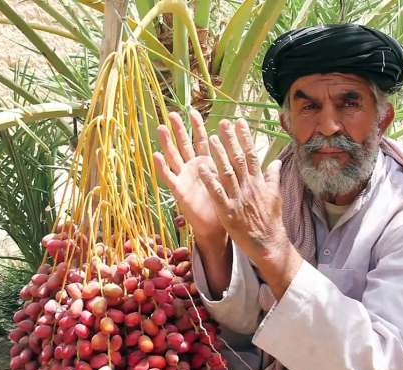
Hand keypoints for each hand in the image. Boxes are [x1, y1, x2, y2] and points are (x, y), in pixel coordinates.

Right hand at [153, 110, 224, 239]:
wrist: (217, 226)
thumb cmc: (224, 203)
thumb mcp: (233, 179)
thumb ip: (237, 163)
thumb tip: (246, 147)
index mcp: (207, 163)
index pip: (202, 140)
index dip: (198, 126)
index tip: (194, 110)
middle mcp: (193, 167)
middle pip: (184, 144)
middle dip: (179, 128)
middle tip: (172, 113)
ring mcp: (184, 177)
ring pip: (174, 156)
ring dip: (167, 142)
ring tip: (161, 127)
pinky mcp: (179, 190)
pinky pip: (169, 177)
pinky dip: (162, 166)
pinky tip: (156, 155)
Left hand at [199, 118, 289, 265]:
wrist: (269, 244)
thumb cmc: (271, 221)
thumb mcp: (276, 196)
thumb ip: (273, 177)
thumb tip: (277, 161)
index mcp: (258, 182)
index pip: (251, 155)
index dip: (245, 137)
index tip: (239, 122)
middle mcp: (249, 187)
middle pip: (238, 159)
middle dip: (230, 140)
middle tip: (222, 123)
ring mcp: (238, 199)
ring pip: (227, 173)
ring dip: (218, 155)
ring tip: (210, 139)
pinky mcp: (228, 212)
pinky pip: (217, 194)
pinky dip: (210, 181)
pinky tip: (202, 169)